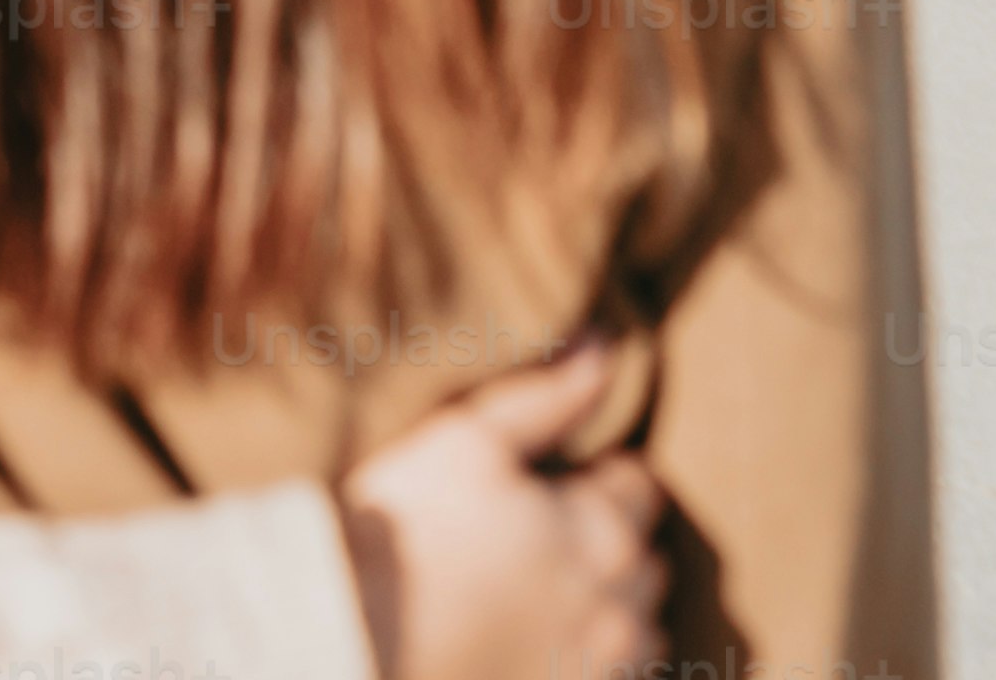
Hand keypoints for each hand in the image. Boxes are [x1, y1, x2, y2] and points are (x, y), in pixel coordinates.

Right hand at [336, 335, 664, 679]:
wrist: (352, 635)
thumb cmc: (403, 532)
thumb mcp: (467, 442)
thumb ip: (546, 398)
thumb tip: (603, 347)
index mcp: (603, 534)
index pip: (637, 485)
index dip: (593, 474)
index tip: (546, 480)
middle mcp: (619, 610)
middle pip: (643, 559)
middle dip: (606, 540)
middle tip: (534, 534)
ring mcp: (599, 668)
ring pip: (638, 628)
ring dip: (608, 605)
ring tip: (537, 593)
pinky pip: (614, 676)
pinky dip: (590, 656)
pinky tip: (535, 641)